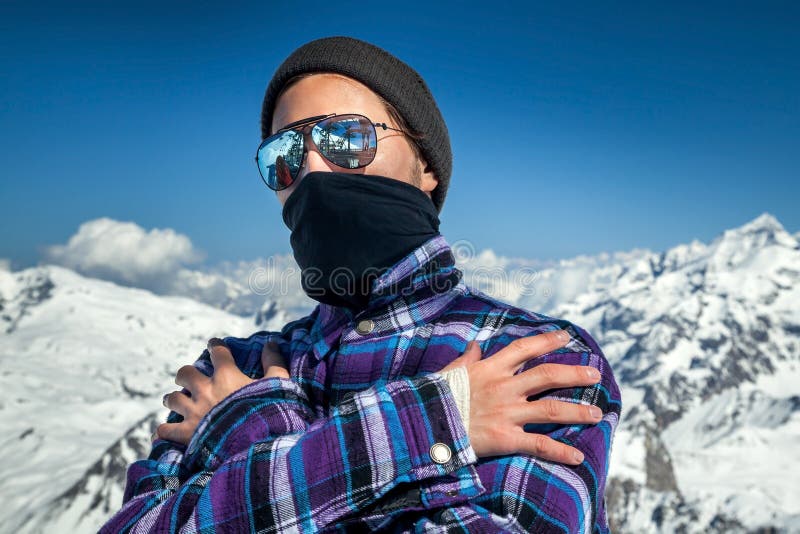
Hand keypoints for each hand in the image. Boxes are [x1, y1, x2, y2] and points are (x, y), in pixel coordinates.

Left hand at [155, 339, 288, 444]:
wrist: (256, 445)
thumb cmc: (269, 413)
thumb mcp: (279, 385)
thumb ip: (274, 363)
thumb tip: (271, 343)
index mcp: (227, 375)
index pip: (217, 352)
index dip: (215, 345)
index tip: (213, 344)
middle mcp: (206, 390)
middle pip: (185, 373)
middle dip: (185, 374)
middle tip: (188, 379)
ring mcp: (194, 412)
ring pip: (172, 398)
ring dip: (174, 398)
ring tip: (175, 401)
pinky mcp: (186, 434)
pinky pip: (166, 430)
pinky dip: (164, 430)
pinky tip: (163, 431)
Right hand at [440, 330, 601, 464]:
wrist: (425, 423)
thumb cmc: (435, 396)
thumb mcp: (451, 371)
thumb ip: (467, 359)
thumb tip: (475, 346)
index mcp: (491, 368)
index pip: (525, 349)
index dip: (547, 341)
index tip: (566, 337)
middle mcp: (504, 387)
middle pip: (548, 375)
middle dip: (574, 374)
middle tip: (595, 375)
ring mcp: (507, 413)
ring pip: (551, 409)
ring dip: (577, 411)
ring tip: (597, 413)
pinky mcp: (506, 438)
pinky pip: (538, 444)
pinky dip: (560, 451)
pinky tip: (578, 456)